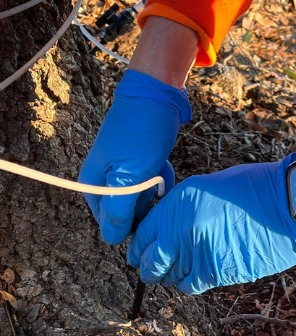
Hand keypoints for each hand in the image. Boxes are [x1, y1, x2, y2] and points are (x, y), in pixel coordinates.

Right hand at [78, 69, 190, 243]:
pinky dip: (161, 177)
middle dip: (147, 202)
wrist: (156, 96)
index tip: (148, 206)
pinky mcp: (139, 165)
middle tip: (152, 181)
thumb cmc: (140, 134)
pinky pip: (152, 184)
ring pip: (143, 199)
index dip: (133, 222)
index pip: (111, 224)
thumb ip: (120, 210)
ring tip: (158, 169)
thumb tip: (112, 240)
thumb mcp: (129, 176)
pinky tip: (163, 164)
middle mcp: (104, 181)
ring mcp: (122, 172)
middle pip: (129, 213)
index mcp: (92, 185)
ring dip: (156, 189)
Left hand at [126, 154, 295, 294]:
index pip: (143, 234)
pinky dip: (191, 283)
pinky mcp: (215, 272)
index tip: (142, 253)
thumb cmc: (257, 189)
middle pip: (151, 260)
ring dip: (173, 276)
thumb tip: (170, 227)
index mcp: (178, 204)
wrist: (288, 206)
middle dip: (151, 266)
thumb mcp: (210, 188)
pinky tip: (200, 275)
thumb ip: (184, 208)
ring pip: (170, 276)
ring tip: (184, 269)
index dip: (140, 247)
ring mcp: (196, 252)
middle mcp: (181, 229)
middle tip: (156, 268)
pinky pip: (191, 285)